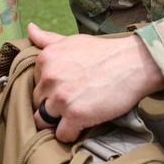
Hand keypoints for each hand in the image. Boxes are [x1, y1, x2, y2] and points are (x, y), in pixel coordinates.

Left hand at [29, 23, 163, 142]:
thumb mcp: (72, 41)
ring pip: (44, 121)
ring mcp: (61, 98)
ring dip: (57, 122)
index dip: (48, 90)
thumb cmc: (103, 53)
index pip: (34, 84)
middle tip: (71, 104)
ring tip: (73, 116)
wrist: (132, 64)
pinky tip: (81, 126)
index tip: (64, 89)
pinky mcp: (75, 115)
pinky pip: (61, 135)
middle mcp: (49, 78)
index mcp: (45, 59)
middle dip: (50, 107)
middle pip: (37, 104)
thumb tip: (30, 28)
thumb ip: (48, 39)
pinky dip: (70, 134)